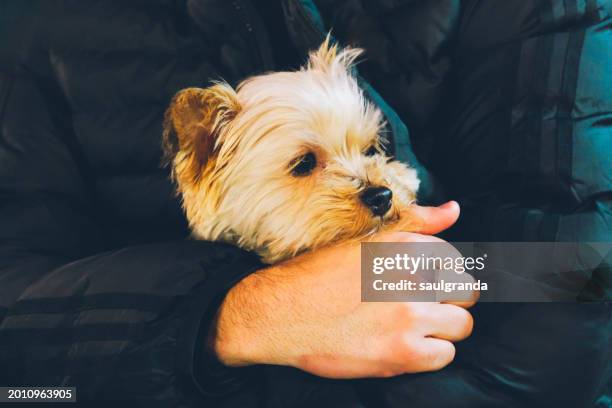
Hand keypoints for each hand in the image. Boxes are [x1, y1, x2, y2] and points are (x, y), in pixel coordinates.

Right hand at [210, 201, 476, 377]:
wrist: (279, 314)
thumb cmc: (315, 275)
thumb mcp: (361, 239)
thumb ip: (415, 223)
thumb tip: (454, 208)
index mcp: (401, 244)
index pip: (454, 259)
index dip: (441, 273)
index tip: (424, 283)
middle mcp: (410, 276)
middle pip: (465, 291)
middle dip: (447, 298)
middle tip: (419, 304)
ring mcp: (408, 315)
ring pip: (460, 324)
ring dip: (440, 327)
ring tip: (412, 325)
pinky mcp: (402, 352)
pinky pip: (445, 355)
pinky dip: (429, 352)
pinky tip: (405, 344)